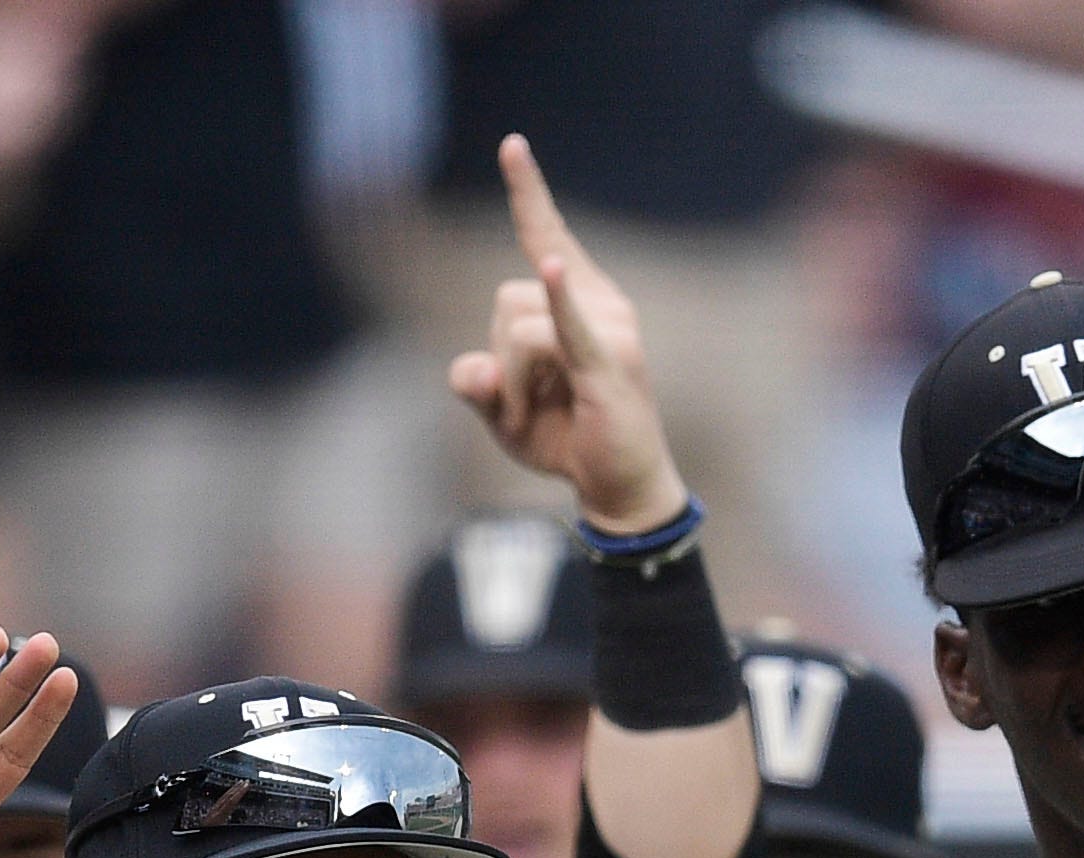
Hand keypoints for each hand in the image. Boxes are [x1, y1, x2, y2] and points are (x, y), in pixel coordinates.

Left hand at [443, 135, 685, 535]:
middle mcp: (600, 300)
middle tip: (522, 408)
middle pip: (505, 299)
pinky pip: (568, 328)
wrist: (617, 486)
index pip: (546, 234)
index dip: (527, 192)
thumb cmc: (566, 438)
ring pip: (517, 330)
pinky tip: (553, 272)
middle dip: (495, 361)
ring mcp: (609, 328)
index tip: (512, 145)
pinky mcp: (608, 363)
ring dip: (508, 385)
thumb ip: (475, 384)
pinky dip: (559, 303)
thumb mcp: (502, 412)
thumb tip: (467, 370)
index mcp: (577, 299)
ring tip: (537, 416)